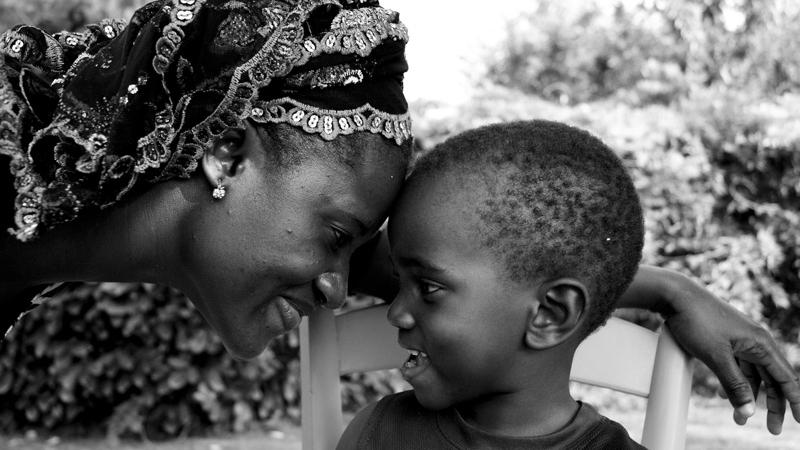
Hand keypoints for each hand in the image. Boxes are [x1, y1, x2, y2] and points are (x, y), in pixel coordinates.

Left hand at [662, 271, 799, 433]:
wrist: (675, 296)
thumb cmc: (697, 320)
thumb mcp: (716, 356)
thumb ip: (734, 384)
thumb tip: (748, 410)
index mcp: (761, 343)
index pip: (786, 378)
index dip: (795, 401)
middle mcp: (755, 341)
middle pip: (771, 379)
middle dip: (772, 406)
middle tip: (771, 430)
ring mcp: (740, 340)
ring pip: (752, 375)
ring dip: (747, 396)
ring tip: (738, 418)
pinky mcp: (725, 340)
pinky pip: (737, 366)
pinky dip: (734, 383)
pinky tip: (723, 395)